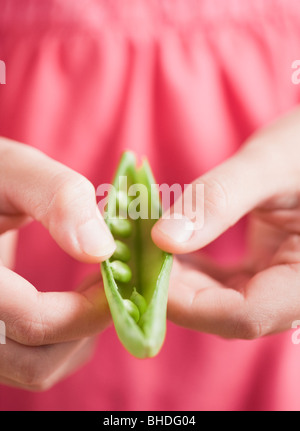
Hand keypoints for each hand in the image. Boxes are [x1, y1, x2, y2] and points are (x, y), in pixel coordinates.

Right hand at [0, 138, 115, 389]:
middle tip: (109, 285)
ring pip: (35, 369)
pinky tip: (74, 303)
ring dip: (77, 338)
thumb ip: (57, 197)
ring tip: (93, 291)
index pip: (31, 320)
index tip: (115, 279)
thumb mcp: (15, 171)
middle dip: (85, 325)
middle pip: (36, 360)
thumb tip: (101, 249)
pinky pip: (30, 363)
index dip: (86, 309)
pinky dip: (62, 343)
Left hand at [152, 106, 299, 338]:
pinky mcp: (267, 268)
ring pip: (221, 301)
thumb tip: (162, 238)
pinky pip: (225, 283)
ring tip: (144, 251)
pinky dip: (194, 270)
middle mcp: (297, 291)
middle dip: (175, 290)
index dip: (187, 304)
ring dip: (180, 281)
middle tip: (131, 259)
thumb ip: (218, 200)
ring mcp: (282, 282)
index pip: (244, 315)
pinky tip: (169, 248)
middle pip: (226, 313)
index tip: (141, 272)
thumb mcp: (268, 165)